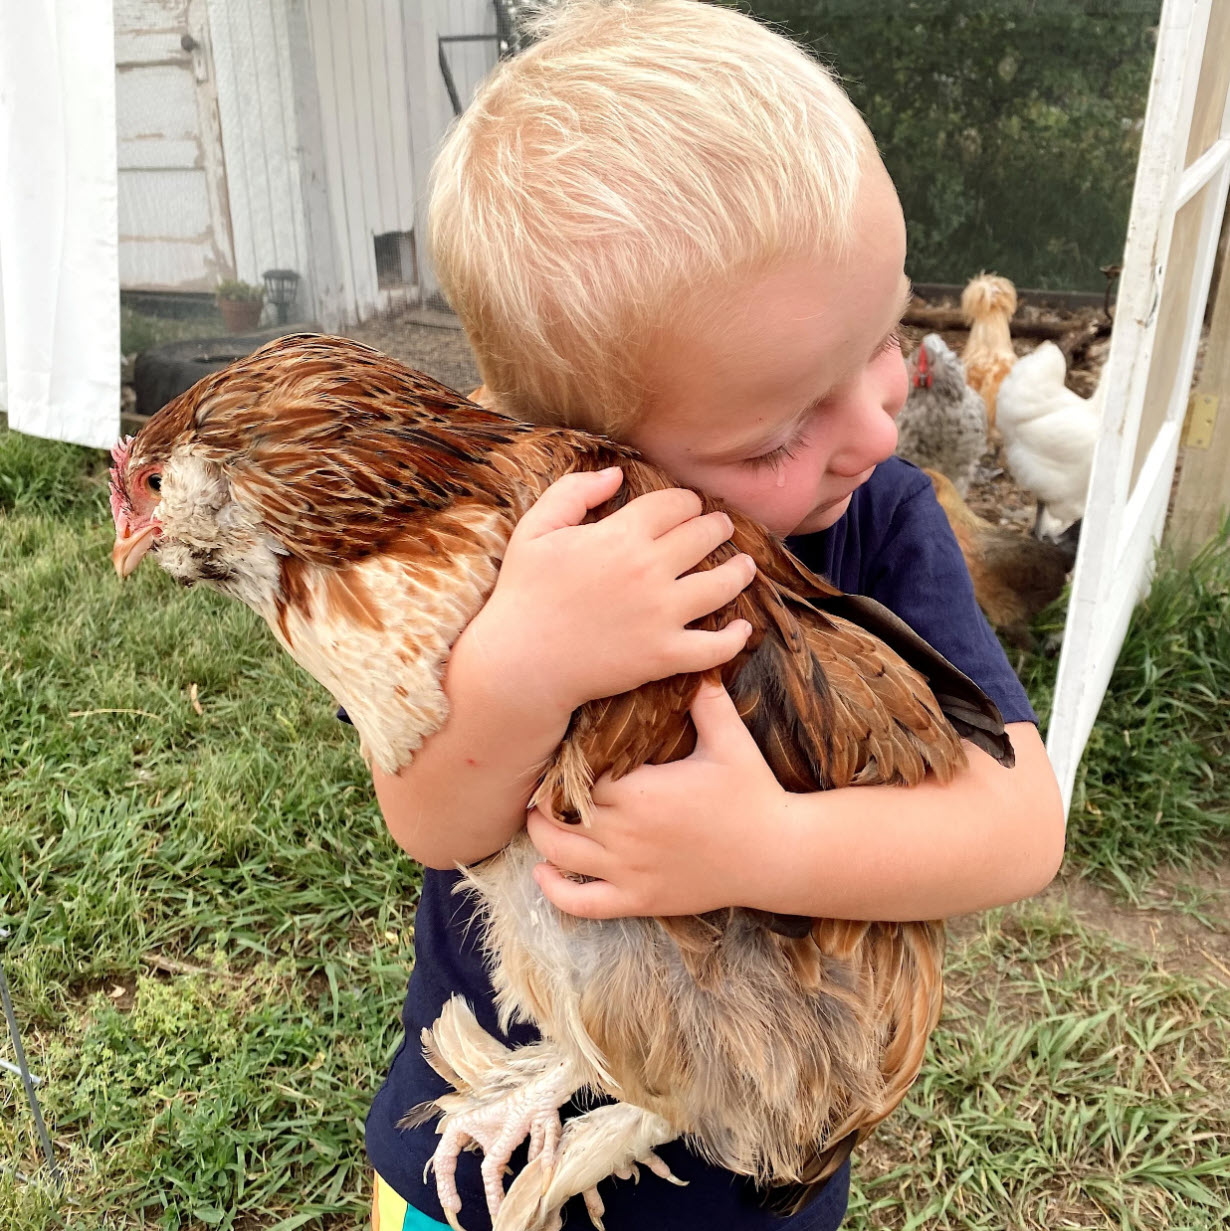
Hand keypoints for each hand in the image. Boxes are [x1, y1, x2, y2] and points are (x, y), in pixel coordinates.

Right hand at [469, 467, 755, 719]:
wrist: (520, 663)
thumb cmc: (523, 594)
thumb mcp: (535, 529)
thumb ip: (573, 492)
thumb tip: (615, 473)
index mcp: (621, 534)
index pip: (676, 504)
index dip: (687, 502)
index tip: (689, 507)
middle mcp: (650, 570)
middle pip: (705, 536)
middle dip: (717, 528)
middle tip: (721, 529)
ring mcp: (662, 614)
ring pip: (723, 584)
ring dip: (740, 571)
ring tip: (744, 567)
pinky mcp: (665, 655)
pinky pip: (716, 646)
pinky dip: (736, 637)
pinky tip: (743, 627)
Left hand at [527, 682, 793, 917]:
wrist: (778, 854)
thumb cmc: (753, 793)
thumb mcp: (731, 740)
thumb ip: (707, 701)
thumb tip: (695, 663)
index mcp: (640, 790)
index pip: (576, 774)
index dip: (563, 765)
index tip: (562, 755)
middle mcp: (626, 832)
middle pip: (557, 812)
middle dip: (546, 797)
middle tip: (545, 783)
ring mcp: (629, 870)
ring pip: (558, 853)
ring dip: (541, 835)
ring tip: (542, 817)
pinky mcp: (638, 900)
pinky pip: (581, 904)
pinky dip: (554, 890)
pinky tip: (544, 871)